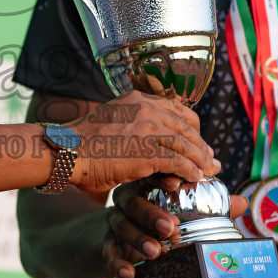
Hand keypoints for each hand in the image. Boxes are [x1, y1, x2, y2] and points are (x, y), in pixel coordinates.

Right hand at [68, 90, 220, 194]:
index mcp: (137, 99)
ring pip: (187, 145)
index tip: (197, 140)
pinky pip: (179, 163)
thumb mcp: (112, 120)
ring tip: (210, 170)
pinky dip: (190, 171)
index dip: (192, 126)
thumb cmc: (83, 143)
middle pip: (187, 127)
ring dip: (202, 160)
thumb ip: (132, 123)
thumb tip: (146, 137)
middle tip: (210, 158)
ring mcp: (148, 130)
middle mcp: (146, 109)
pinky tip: (195, 178)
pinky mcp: (147, 152)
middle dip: (202, 145)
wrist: (66, 151)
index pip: (177, 109)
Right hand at [103, 180, 248, 277]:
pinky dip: (117, 262)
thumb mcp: (181, 212)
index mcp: (147, 185)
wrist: (117, 238)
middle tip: (170, 228)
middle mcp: (127, 199)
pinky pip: (108, 252)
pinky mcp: (105, 244)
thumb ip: (210, 208)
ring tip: (155, 252)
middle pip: (134, 201)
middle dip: (151, 213)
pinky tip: (129, 274)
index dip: (162, 177)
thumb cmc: (157, 218)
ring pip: (120, 225)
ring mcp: (114, 221)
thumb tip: (244, 203)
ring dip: (137, 238)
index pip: (152, 176)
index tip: (176, 182)